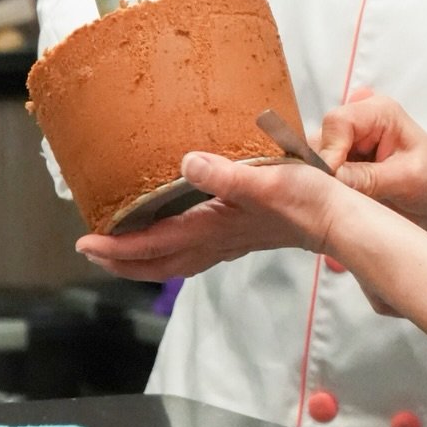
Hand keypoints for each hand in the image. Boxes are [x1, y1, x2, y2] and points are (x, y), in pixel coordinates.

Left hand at [77, 154, 355, 281]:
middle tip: (90, 250)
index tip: (86, 242)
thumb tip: (185, 164)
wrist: (341, 217)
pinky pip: (193, 250)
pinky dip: (169, 249)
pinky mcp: (240, 233)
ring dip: (142, 259)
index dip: (117, 247)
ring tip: (117, 248)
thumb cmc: (310, 198)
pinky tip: (170, 234)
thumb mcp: (267, 179)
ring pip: (174, 260)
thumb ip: (226, 174)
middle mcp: (217, 240)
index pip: (155, 244)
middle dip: (121, 261)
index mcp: (215, 227)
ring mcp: (228, 240)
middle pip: (158, 263)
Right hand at [316, 90, 426, 226]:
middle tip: (336, 195)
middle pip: (322, 138)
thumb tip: (329, 179)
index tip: (333, 180)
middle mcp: (360, 123)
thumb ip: (366, 177)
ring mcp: (350, 145)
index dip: (330, 151)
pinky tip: (338, 203)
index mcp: (379, 112)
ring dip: (325, 181)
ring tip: (342, 201)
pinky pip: (322, 175)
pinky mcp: (345, 165)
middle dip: (325, 168)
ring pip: (316, 159)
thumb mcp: (406, 178)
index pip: (337, 122)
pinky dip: (327, 190)